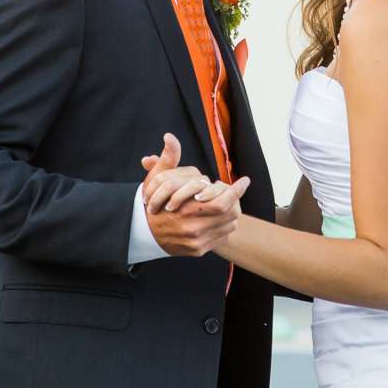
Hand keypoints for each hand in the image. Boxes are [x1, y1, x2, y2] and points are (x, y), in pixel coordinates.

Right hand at [140, 134, 247, 257]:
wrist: (142, 233)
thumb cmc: (154, 202)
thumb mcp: (158, 178)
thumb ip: (168, 158)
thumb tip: (169, 136)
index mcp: (187, 209)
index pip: (223, 202)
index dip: (237, 191)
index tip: (245, 180)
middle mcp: (194, 228)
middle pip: (230, 214)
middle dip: (235, 201)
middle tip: (235, 191)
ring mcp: (197, 242)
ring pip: (228, 226)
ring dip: (230, 213)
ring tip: (226, 203)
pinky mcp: (198, 250)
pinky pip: (220, 237)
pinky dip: (223, 226)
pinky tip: (217, 218)